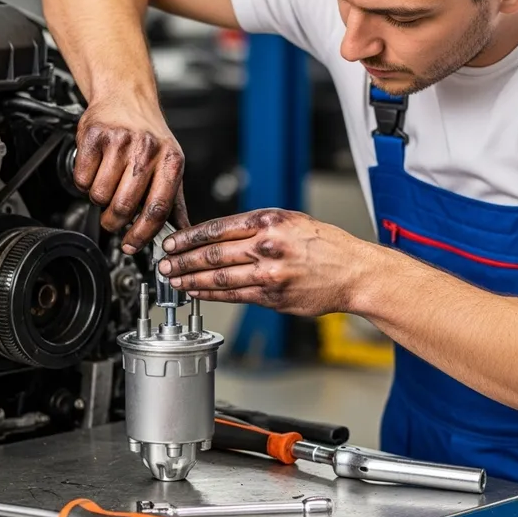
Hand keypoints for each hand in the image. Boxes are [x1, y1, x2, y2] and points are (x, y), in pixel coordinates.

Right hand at [73, 97, 187, 251]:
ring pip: (100, 194)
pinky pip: (82, 178)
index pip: (157, 209)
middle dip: (115, 222)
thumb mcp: (170, 165)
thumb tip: (182, 233)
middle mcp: (147, 149)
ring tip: (107, 185)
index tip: (132, 246)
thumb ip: (174, 202)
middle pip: (125, 206)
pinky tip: (96, 170)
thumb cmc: (149, 135)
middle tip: (113, 219)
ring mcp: (119, 141)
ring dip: (99, 199)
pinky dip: (84, 183)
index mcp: (170, 161)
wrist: (126, 97)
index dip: (142, 234)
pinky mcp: (94, 135)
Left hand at [158, 208, 373, 315]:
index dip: (188, 236)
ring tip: (173, 280)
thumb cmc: (325, 245)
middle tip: (163, 263)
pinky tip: (197, 293)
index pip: (217, 227)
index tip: (172, 241)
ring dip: (191, 279)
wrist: (354, 271)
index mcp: (269, 221)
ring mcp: (269, 272)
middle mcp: (267, 245)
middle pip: (212, 253)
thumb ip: (257, 226)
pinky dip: (211, 295)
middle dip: (182, 259)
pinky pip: (234, 295)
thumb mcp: (291, 221)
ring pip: (219, 277)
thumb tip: (220, 235)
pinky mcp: (272, 296)